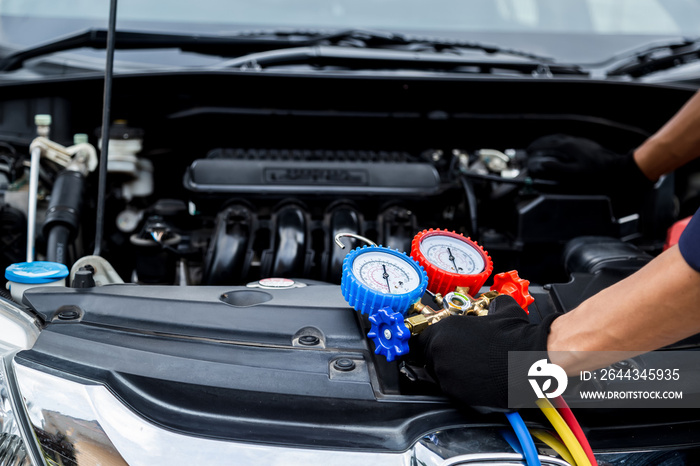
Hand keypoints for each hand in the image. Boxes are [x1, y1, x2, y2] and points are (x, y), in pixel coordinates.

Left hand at [411, 295, 558, 408]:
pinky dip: (463, 388)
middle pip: (430, 358)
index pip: (423, 339)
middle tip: (463, 359)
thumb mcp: (502, 310)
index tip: (441, 346)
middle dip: (443, 358)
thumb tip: (496, 305)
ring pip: (440, 376)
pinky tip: (479, 381)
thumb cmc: (516, 337)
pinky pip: (453, 391)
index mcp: (445, 329)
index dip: (434, 343)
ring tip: (474, 370)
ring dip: (452, 373)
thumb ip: (491, 307)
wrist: (529, 362)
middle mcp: (440, 351)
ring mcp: (446, 374)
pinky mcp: (455, 393)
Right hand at [526, 134, 651, 193]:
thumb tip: (544, 163)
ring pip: (560, 137)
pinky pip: (567, 139)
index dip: (536, 148)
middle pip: (552, 138)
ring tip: (543, 146)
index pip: (547, 144)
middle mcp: (573, 141)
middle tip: (532, 147)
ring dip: (549, 141)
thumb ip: (558, 168)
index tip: (528, 151)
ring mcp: (580, 141)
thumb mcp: (575, 173)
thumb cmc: (597, 172)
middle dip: (541, 142)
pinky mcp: (586, 144)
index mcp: (568, 146)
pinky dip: (558, 142)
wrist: (617, 167)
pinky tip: (559, 148)